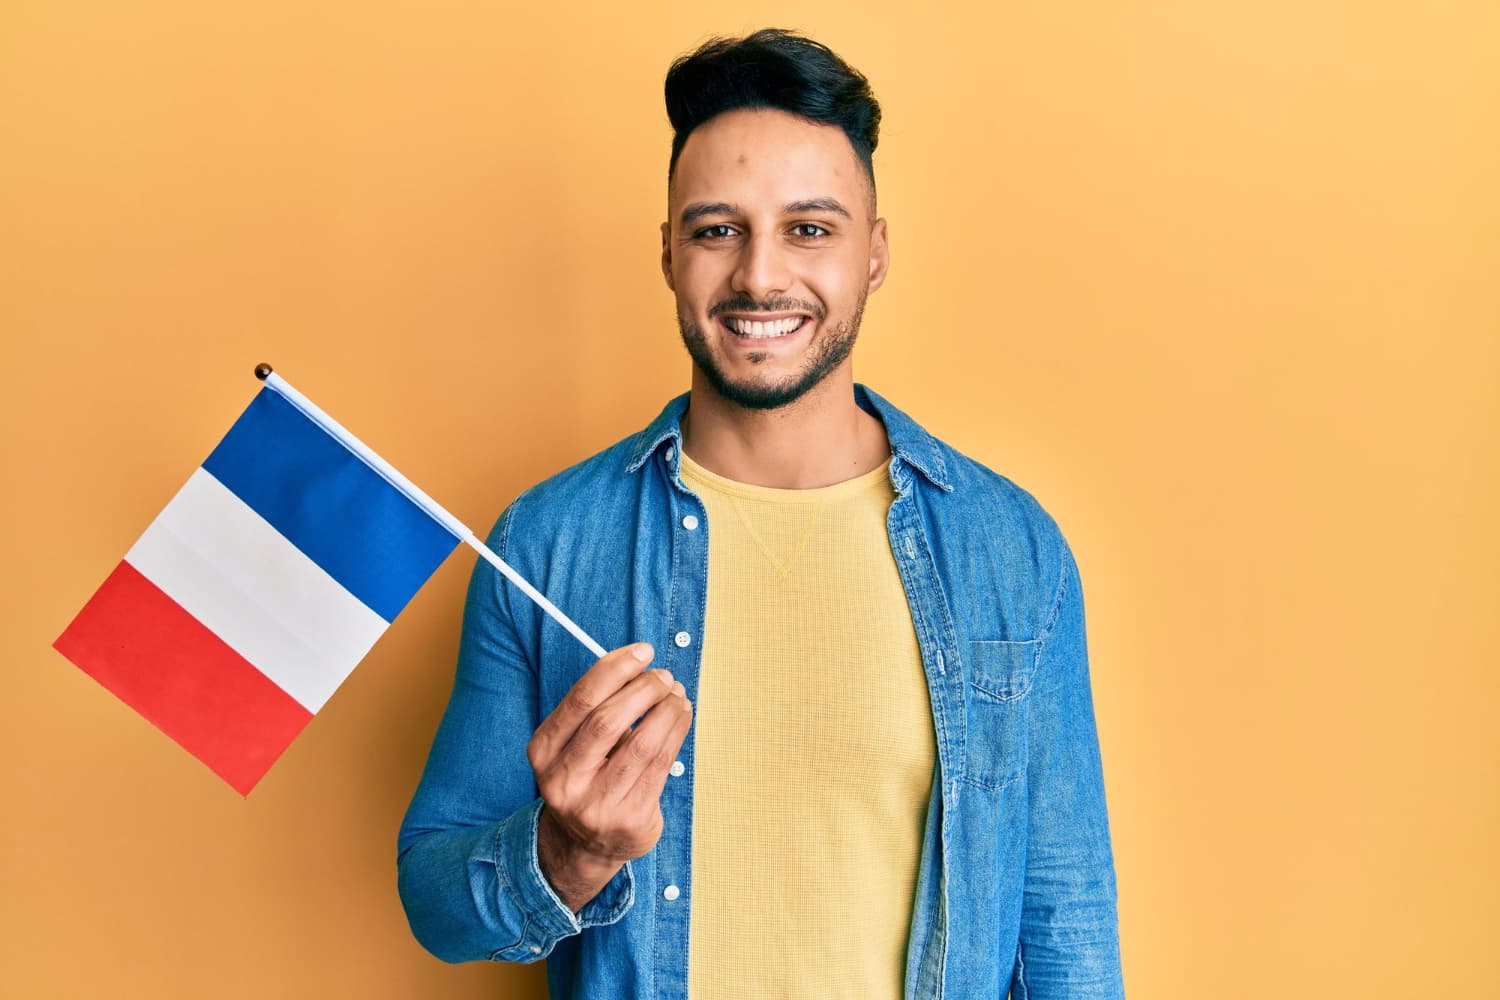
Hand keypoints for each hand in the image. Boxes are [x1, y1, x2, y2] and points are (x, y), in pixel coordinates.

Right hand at [527, 642, 692, 909]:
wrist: (585, 844)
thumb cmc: (588, 775)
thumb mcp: (575, 743)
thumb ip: (598, 706)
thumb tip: (642, 665)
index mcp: (543, 751)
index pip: (581, 699)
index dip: (616, 669)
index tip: (643, 651)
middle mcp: (563, 780)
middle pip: (608, 720)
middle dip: (644, 689)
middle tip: (664, 676)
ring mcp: (596, 805)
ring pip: (641, 744)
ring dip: (667, 710)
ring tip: (678, 694)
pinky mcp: (629, 819)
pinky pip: (660, 765)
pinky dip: (676, 732)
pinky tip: (682, 716)